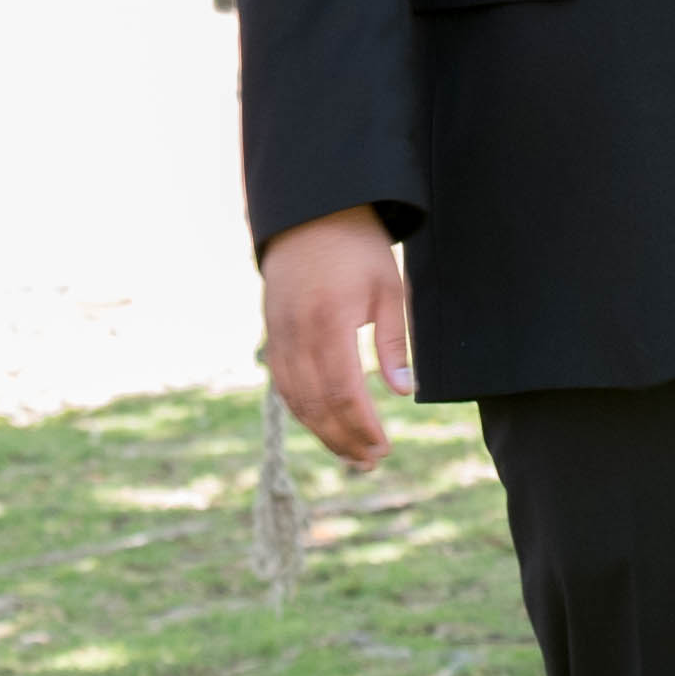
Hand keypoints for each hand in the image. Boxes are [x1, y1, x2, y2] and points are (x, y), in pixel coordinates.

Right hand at [260, 205, 411, 468]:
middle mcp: (297, 333)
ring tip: (352, 454)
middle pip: (317, 404)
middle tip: (371, 461)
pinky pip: (282, 384)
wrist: (311, 213)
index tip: (383, 447)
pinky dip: (302, 410)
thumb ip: (395, 343)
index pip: (343, 392)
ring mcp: (279, 334)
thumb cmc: (359, 248)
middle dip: (344, 439)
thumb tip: (402, 392)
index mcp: (330, 322)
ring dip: (322, 432)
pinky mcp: (272, 333)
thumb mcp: (389, 290)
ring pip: (296, 399)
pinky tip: (323, 424)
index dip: (362, 426)